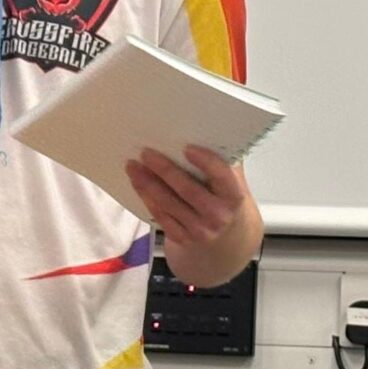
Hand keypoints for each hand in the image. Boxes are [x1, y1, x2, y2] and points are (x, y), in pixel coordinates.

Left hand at [125, 145, 247, 248]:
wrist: (229, 237)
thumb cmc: (225, 198)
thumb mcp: (233, 180)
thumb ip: (223, 159)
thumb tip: (204, 129)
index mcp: (234, 196)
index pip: (222, 177)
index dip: (206, 162)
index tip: (187, 147)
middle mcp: (218, 216)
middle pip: (188, 190)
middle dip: (165, 170)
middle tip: (147, 153)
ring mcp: (200, 230)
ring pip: (169, 204)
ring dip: (148, 183)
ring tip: (133, 166)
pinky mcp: (183, 238)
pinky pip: (161, 217)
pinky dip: (147, 198)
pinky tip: (137, 184)